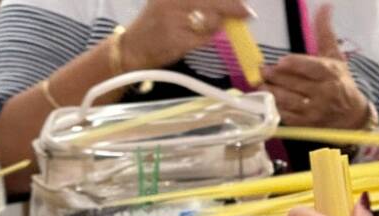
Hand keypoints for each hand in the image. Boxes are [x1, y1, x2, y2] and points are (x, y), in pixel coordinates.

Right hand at [124, 0, 252, 68]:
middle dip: (233, 7)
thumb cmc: (156, 26)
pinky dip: (207, 39)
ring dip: (217, 25)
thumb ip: (198, 2)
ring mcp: (174, 20)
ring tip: (208, 28)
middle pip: (213, 1)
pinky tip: (198, 38)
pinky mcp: (177, 39)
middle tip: (246, 12)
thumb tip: (231, 3)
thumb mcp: (172, 4)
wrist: (132, 48)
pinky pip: (204, 38)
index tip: (241, 2)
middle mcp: (172, 1)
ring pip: (211, 20)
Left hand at [261, 6, 371, 128]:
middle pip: (295, 84)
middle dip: (275, 77)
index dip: (294, 65)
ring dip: (271, 91)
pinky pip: (287, 116)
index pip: (311, 68)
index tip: (280, 61)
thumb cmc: (341, 83)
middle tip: (261, 71)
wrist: (352, 116)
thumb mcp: (335, 57)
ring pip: (288, 100)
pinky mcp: (307, 125)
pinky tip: (268, 100)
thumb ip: (324, 33)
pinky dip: (275, 107)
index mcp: (330, 74)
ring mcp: (315, 111)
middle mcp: (324, 93)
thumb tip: (325, 6)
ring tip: (261, 84)